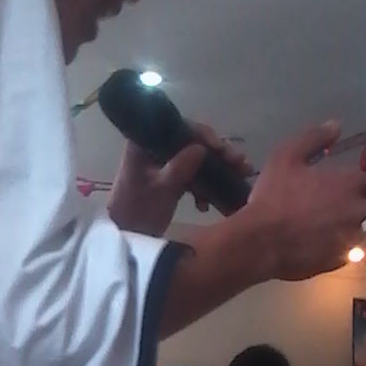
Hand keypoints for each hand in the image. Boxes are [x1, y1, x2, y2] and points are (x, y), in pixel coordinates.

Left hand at [108, 123, 251, 236]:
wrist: (125, 237)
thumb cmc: (136, 211)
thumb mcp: (159, 190)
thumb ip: (179, 168)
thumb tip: (201, 148)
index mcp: (144, 143)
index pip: (178, 128)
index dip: (203, 135)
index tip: (219, 148)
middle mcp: (154, 149)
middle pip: (192, 142)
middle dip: (218, 153)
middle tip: (240, 163)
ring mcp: (164, 165)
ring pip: (196, 159)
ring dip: (218, 168)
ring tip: (241, 175)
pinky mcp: (170, 181)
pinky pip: (193, 176)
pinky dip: (204, 186)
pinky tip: (207, 204)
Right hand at [241, 122, 365, 280]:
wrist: (260, 241)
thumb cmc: (274, 195)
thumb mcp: (286, 156)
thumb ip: (314, 138)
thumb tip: (336, 125)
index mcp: (350, 184)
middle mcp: (357, 212)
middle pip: (362, 209)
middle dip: (346, 207)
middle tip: (319, 206)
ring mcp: (348, 240)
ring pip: (351, 232)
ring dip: (338, 229)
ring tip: (311, 228)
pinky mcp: (336, 262)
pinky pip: (339, 252)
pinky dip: (328, 248)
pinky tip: (307, 244)